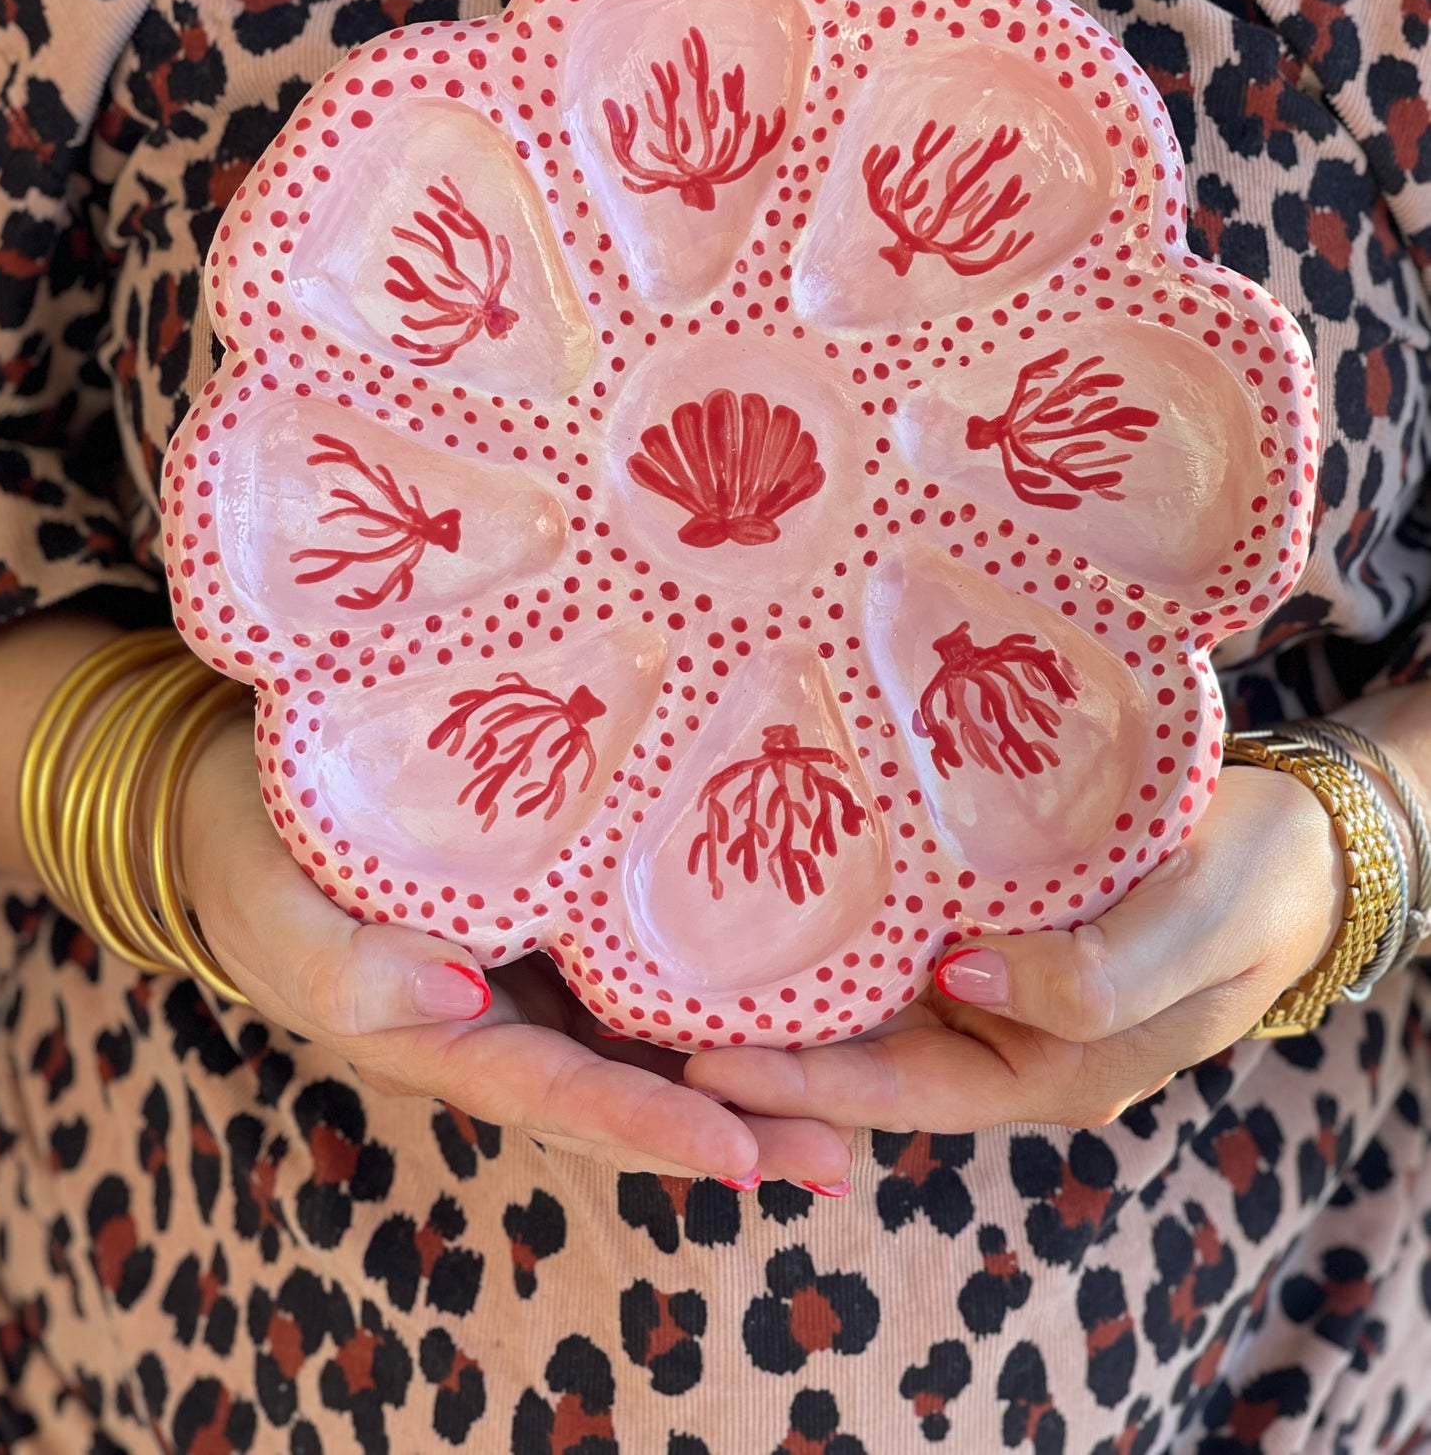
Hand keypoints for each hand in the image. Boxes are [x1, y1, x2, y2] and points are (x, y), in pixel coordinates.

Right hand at [178, 714, 852, 1186]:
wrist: (240, 804)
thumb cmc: (255, 866)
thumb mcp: (283, 923)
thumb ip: (354, 969)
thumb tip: (457, 990)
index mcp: (446, 1040)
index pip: (561, 1097)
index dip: (649, 1131)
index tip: (742, 1159)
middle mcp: (509, 1022)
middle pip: (629, 1091)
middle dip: (732, 1130)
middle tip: (840, 1156)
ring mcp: (536, 975)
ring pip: (647, 1037)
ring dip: (742, 1072)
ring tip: (852, 1098)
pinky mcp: (553, 916)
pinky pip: (637, 962)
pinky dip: (710, 985)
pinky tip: (789, 980)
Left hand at [681, 763, 1345, 1134]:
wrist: (1291, 843)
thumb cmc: (1250, 897)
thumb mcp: (1189, 942)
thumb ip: (1091, 983)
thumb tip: (961, 984)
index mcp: (1043, 1070)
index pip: (897, 1091)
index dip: (799, 1083)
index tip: (698, 1062)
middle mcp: (997, 1029)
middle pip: (860, 1048)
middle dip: (760, 1037)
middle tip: (644, 1007)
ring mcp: (988, 969)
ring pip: (870, 985)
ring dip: (786, 972)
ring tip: (679, 943)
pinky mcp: (987, 907)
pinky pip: (899, 920)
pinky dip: (839, 907)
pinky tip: (775, 867)